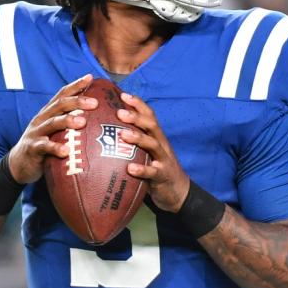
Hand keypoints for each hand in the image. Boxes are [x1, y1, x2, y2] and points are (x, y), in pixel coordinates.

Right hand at [6, 74, 97, 183]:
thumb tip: (96, 118)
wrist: (20, 164)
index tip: (90, 77)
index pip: (62, 95)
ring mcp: (36, 132)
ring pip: (52, 123)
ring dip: (68, 121)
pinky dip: (55, 148)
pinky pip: (44, 147)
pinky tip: (66, 151)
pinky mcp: (33, 148)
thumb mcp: (56, 132)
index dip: (75, 85)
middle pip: (59, 105)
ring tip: (83, 122)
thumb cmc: (45, 146)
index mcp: (49, 113)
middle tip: (95, 102)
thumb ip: (70, 123)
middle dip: (77, 101)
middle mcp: (42, 119)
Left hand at [116, 92, 190, 211]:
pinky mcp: (162, 176)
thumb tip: (109, 132)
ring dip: (138, 138)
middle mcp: (161, 145)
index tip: (123, 95)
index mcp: (157, 137)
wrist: (178, 192)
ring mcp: (163, 160)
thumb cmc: (156, 169)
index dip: (138, 104)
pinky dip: (142, 170)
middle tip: (119, 113)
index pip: (149, 116)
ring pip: (153, 145)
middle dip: (136, 117)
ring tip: (123, 135)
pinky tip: (130, 168)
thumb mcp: (147, 152)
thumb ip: (135, 142)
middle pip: (152, 126)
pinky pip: (152, 172)